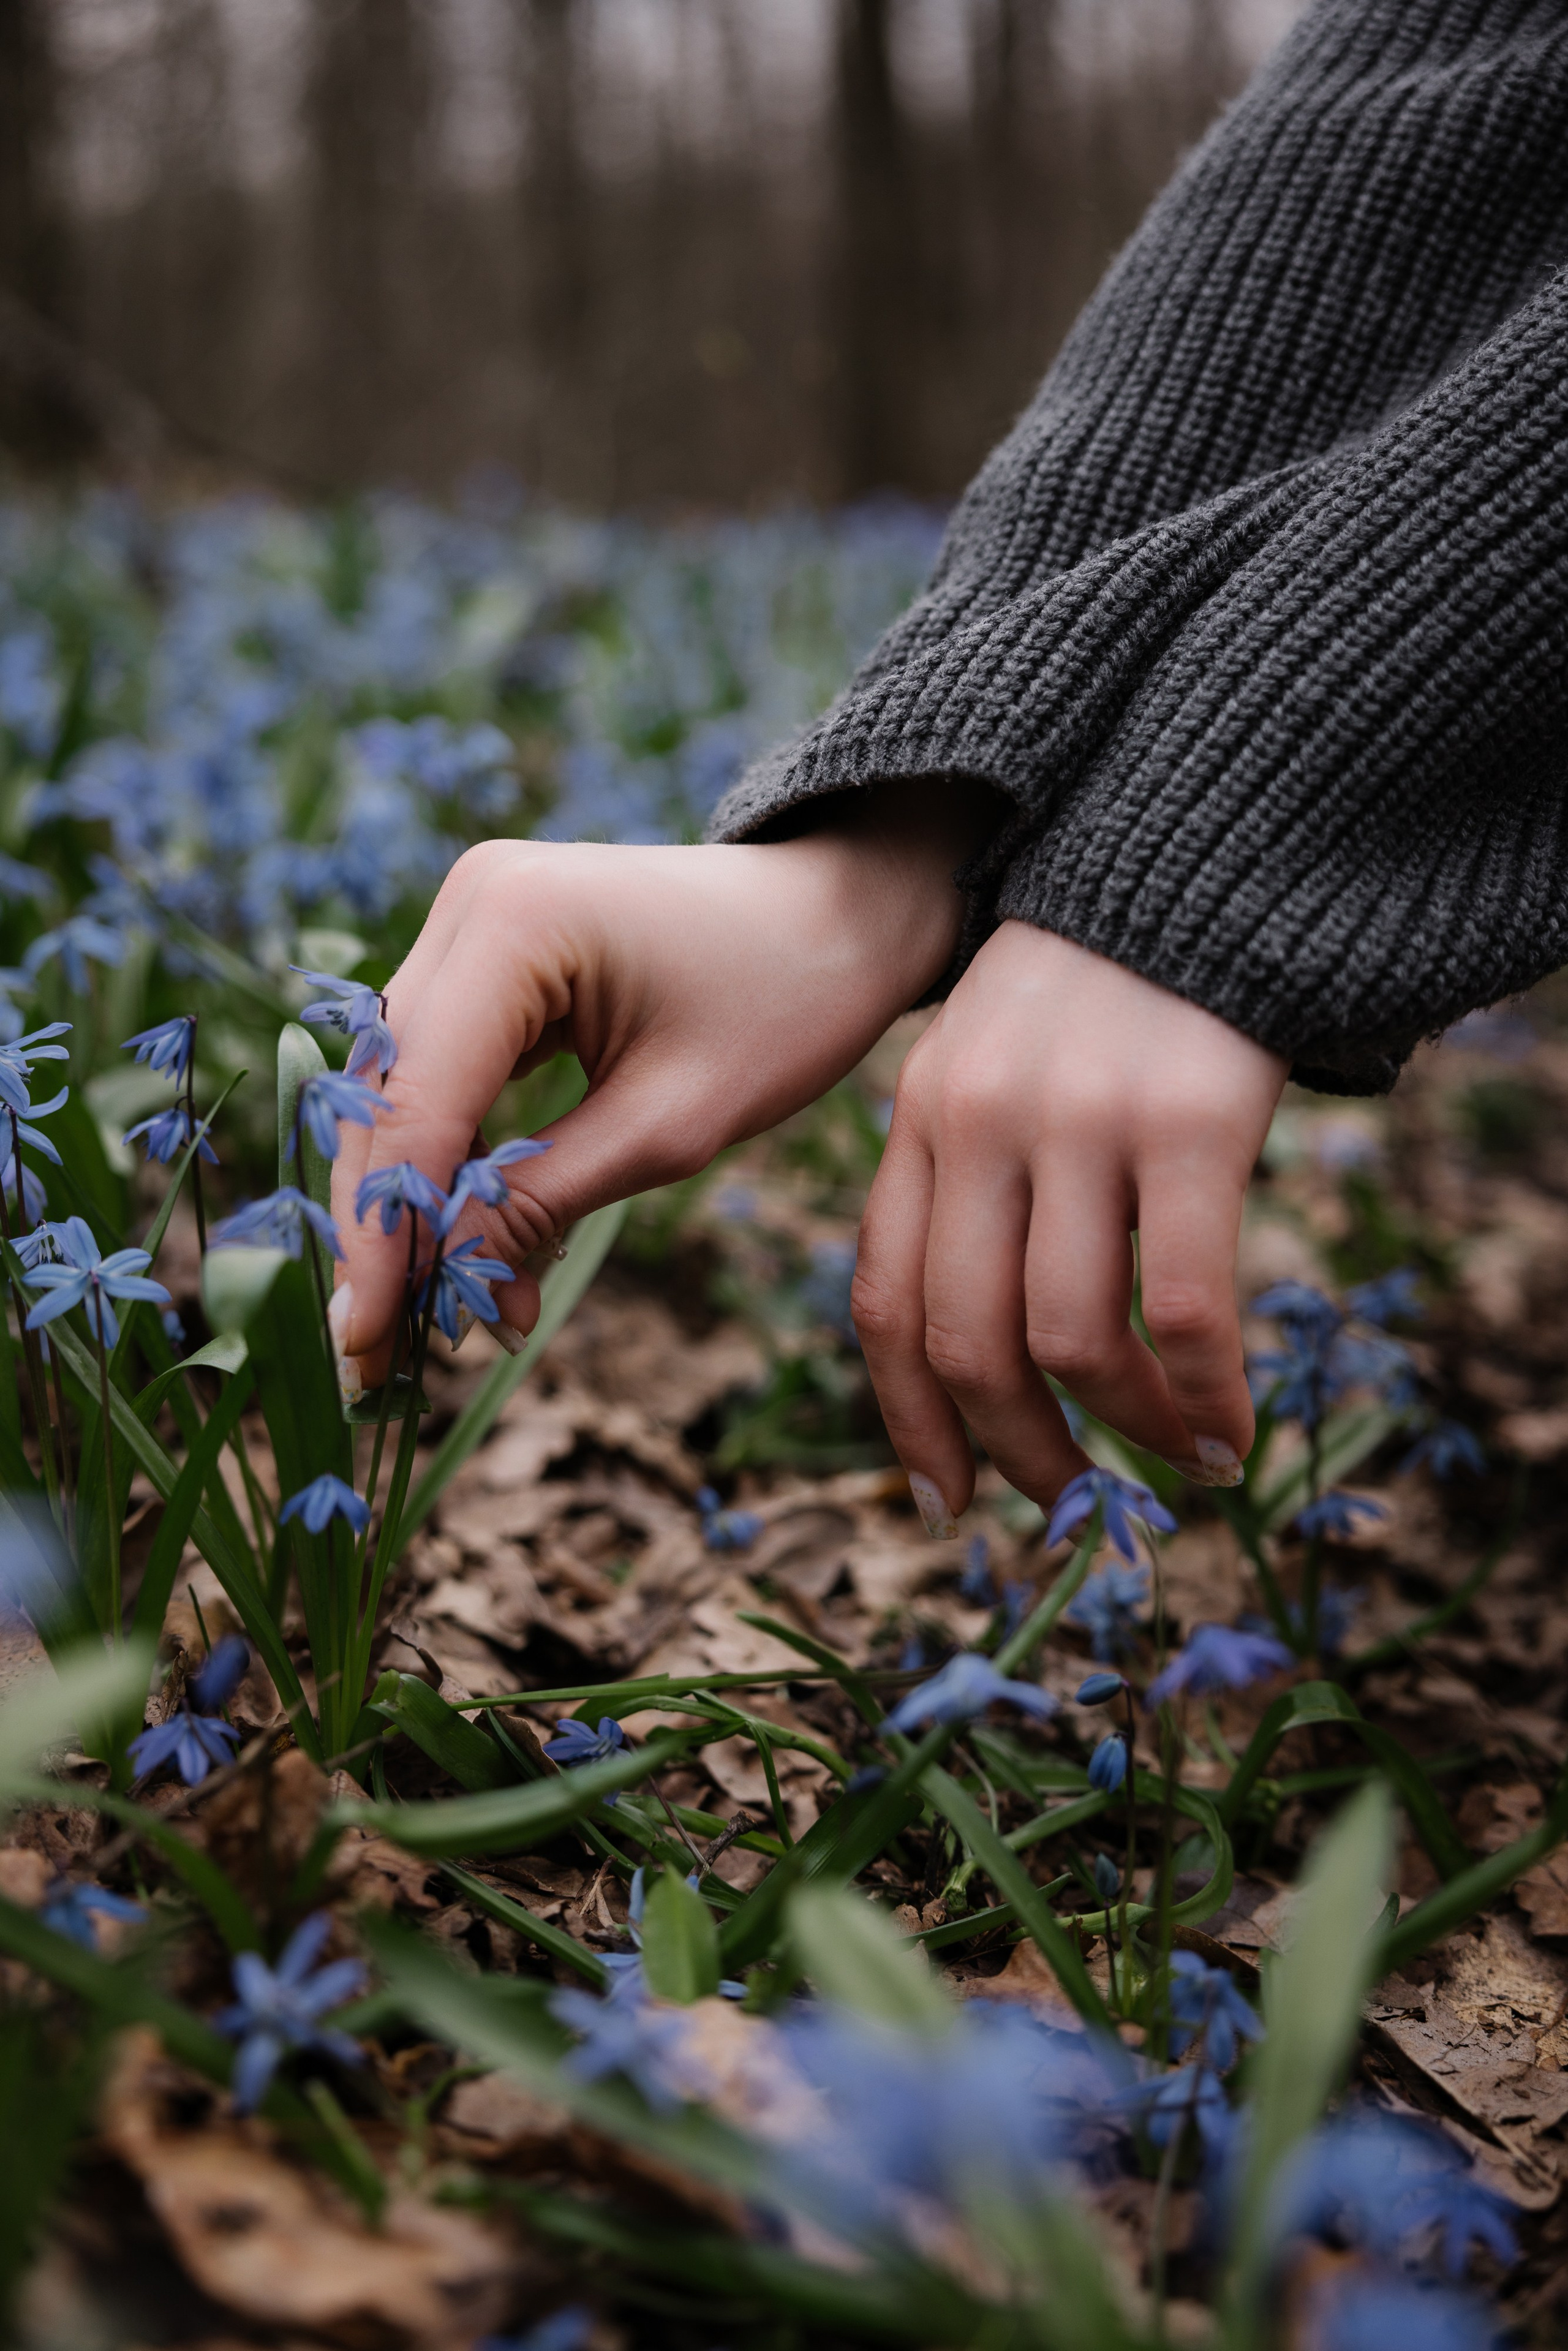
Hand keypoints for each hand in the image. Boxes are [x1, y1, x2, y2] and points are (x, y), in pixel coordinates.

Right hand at [331, 786, 989, 1381]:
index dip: (386, 1232)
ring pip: (400, 1087)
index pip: (415, 1102)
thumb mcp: (671, 1127)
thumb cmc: (785, 1005)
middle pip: (387, 1094)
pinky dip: (450, 1158)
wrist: (841, 916)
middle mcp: (471, 901)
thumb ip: (543, 1203)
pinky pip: (439, 1068)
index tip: (365, 1344)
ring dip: (412, 1200)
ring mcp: (471, 917)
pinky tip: (470, 1243)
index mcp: (514, 922)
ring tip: (439, 1313)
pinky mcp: (486, 949)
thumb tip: (452, 1296)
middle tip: (380, 1354)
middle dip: (386, 1225)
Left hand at [850, 921, 1287, 1527]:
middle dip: (1016, 1453)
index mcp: (919, 1119)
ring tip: (1175, 1464)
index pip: (884, 1303)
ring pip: (1074, 1340)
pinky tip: (1230, 1431)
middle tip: (1068, 1509)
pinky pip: (1185, 1306)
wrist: (1192, 862)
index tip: (941, 1503)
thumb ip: (962, 1185)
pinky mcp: (1189, 1121)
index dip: (909, 1423)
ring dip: (1127, 1434)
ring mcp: (1082, 1122)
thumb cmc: (1088, 994)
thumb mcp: (983, 1067)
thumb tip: (973, 1358)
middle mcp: (980, 1124)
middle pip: (966, 1342)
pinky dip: (1206, 1394)